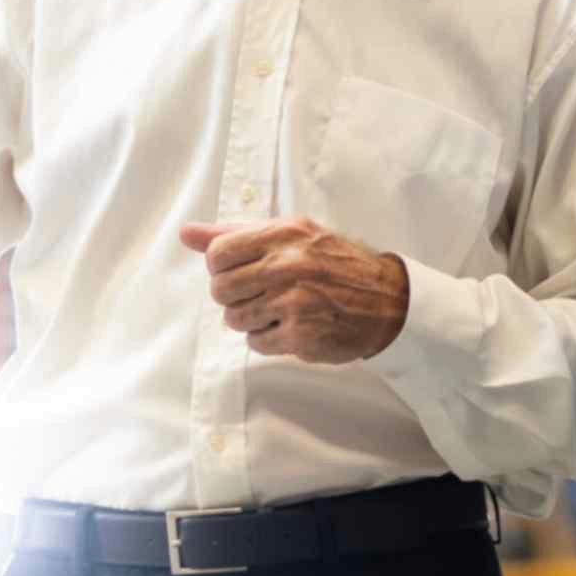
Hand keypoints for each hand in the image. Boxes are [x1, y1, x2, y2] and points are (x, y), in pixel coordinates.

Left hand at [179, 217, 408, 364]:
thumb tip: (187, 233)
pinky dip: (267, 338)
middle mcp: (287, 266)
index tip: (239, 271)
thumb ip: (237, 233)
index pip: (217, 254)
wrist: (388, 300)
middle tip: (259, 293)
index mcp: (283, 234)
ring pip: (234, 318)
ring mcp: (294, 302)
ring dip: (250, 318)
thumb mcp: (292, 235)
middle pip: (220, 289)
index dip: (221, 267)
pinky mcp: (300, 336)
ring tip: (276, 309)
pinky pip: (256, 343)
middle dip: (234, 295)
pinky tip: (290, 325)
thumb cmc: (335, 263)